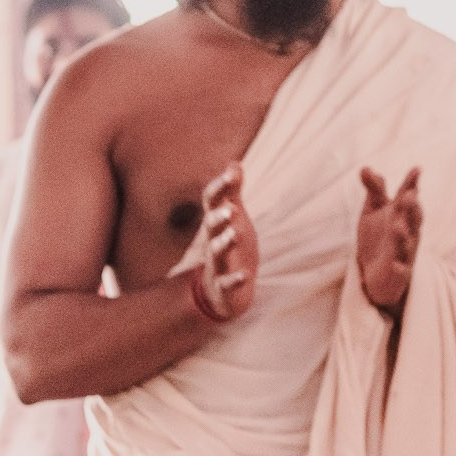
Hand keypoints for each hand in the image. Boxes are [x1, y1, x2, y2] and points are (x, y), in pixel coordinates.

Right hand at [193, 165, 259, 322]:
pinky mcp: (223, 288)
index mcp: (216, 223)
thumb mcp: (234, 218)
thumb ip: (232, 192)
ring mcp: (217, 265)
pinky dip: (234, 280)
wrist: (222, 293)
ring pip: (216, 253)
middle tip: (230, 209)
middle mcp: (213, 242)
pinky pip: (226, 284)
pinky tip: (244, 275)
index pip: (212, 201)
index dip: (220, 186)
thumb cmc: (231, 249)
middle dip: (218, 217)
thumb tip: (233, 163)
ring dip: (224, 243)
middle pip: (211, 227)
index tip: (233, 173)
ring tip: (234, 234)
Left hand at [357, 166, 420, 313]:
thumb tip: (366, 167)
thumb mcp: (373, 212)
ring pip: (407, 243)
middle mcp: (408, 231)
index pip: (408, 197)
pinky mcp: (399, 272)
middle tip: (409, 195)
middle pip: (413, 219)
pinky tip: (394, 264)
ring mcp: (404, 252)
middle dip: (411, 208)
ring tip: (397, 226)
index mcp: (403, 215)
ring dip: (403, 235)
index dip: (412, 184)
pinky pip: (401, 270)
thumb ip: (374, 191)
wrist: (377, 272)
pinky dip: (399, 267)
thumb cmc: (378, 237)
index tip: (416, 169)